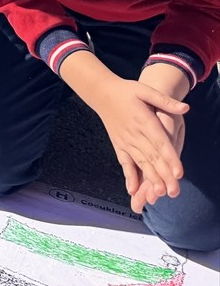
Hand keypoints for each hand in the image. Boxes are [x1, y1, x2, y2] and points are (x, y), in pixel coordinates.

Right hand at [126, 63, 190, 211]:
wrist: (100, 93)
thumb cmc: (126, 91)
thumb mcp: (145, 90)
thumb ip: (165, 100)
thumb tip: (185, 108)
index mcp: (143, 120)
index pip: (160, 142)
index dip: (169, 158)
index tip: (179, 173)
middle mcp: (134, 134)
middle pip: (152, 157)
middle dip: (163, 176)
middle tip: (173, 191)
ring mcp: (125, 141)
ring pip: (140, 163)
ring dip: (150, 179)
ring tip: (159, 194)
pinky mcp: (119, 145)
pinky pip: (125, 163)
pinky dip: (129, 176)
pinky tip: (132, 191)